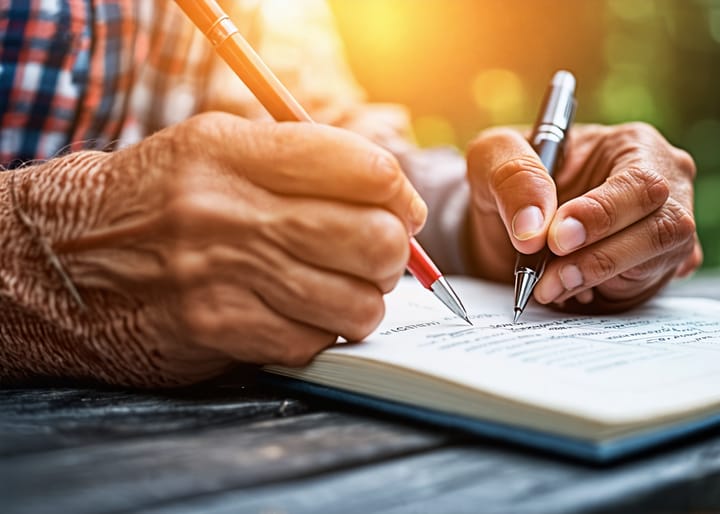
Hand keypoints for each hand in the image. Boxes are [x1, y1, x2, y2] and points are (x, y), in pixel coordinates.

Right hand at [3, 112, 425, 385]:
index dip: (399, 194)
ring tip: (340, 292)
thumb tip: (393, 197)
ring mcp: (222, 276)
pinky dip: (320, 335)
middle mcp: (230, 211)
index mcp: (235, 152)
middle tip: (377, 257)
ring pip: (356, 302)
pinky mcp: (216, 330)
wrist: (61, 261)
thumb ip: (299, 161)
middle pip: (373, 239)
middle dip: (392, 255)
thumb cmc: (157, 201)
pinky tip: (297, 317)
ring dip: (363, 303)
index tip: (399, 210)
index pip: (364, 169)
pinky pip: (313, 342)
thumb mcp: (214, 150)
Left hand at [465, 122, 701, 311]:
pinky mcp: (659, 267)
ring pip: (656, 262)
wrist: (512, 225)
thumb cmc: (511, 181)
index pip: (638, 182)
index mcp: (633, 144)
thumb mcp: (493, 159)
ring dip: (597, 279)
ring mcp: (667, 229)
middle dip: (600, 258)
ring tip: (550, 285)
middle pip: (661, 227)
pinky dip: (605, 294)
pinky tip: (571, 288)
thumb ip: (513, 178)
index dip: (602, 215)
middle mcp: (664, 185)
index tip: (557, 240)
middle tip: (550, 277)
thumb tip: (533, 227)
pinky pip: (647, 288)